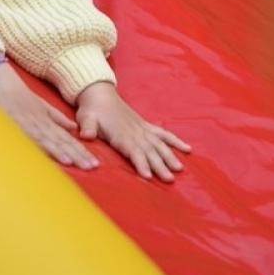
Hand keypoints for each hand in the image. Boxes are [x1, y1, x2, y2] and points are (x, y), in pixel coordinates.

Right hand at [0, 62, 99, 169]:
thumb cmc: (14, 92)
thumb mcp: (39, 104)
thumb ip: (56, 117)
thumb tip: (73, 128)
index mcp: (46, 119)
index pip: (67, 138)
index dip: (80, 150)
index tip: (94, 163)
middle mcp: (42, 123)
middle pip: (64, 142)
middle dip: (79, 155)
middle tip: (94, 167)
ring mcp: (32, 125)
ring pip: (54, 142)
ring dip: (70, 154)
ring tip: (84, 165)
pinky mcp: (20, 126)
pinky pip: (37, 141)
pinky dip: (50, 149)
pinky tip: (62, 159)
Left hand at [75, 82, 190, 180]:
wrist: (99, 94)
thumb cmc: (91, 110)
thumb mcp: (85, 118)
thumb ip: (87, 127)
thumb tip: (86, 135)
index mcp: (120, 134)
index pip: (133, 151)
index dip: (140, 163)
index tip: (148, 175)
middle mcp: (135, 132)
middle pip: (149, 151)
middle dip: (159, 166)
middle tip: (169, 180)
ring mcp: (143, 129)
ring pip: (159, 144)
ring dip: (170, 156)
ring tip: (179, 169)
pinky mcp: (146, 126)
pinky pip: (164, 134)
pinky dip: (176, 141)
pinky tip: (188, 149)